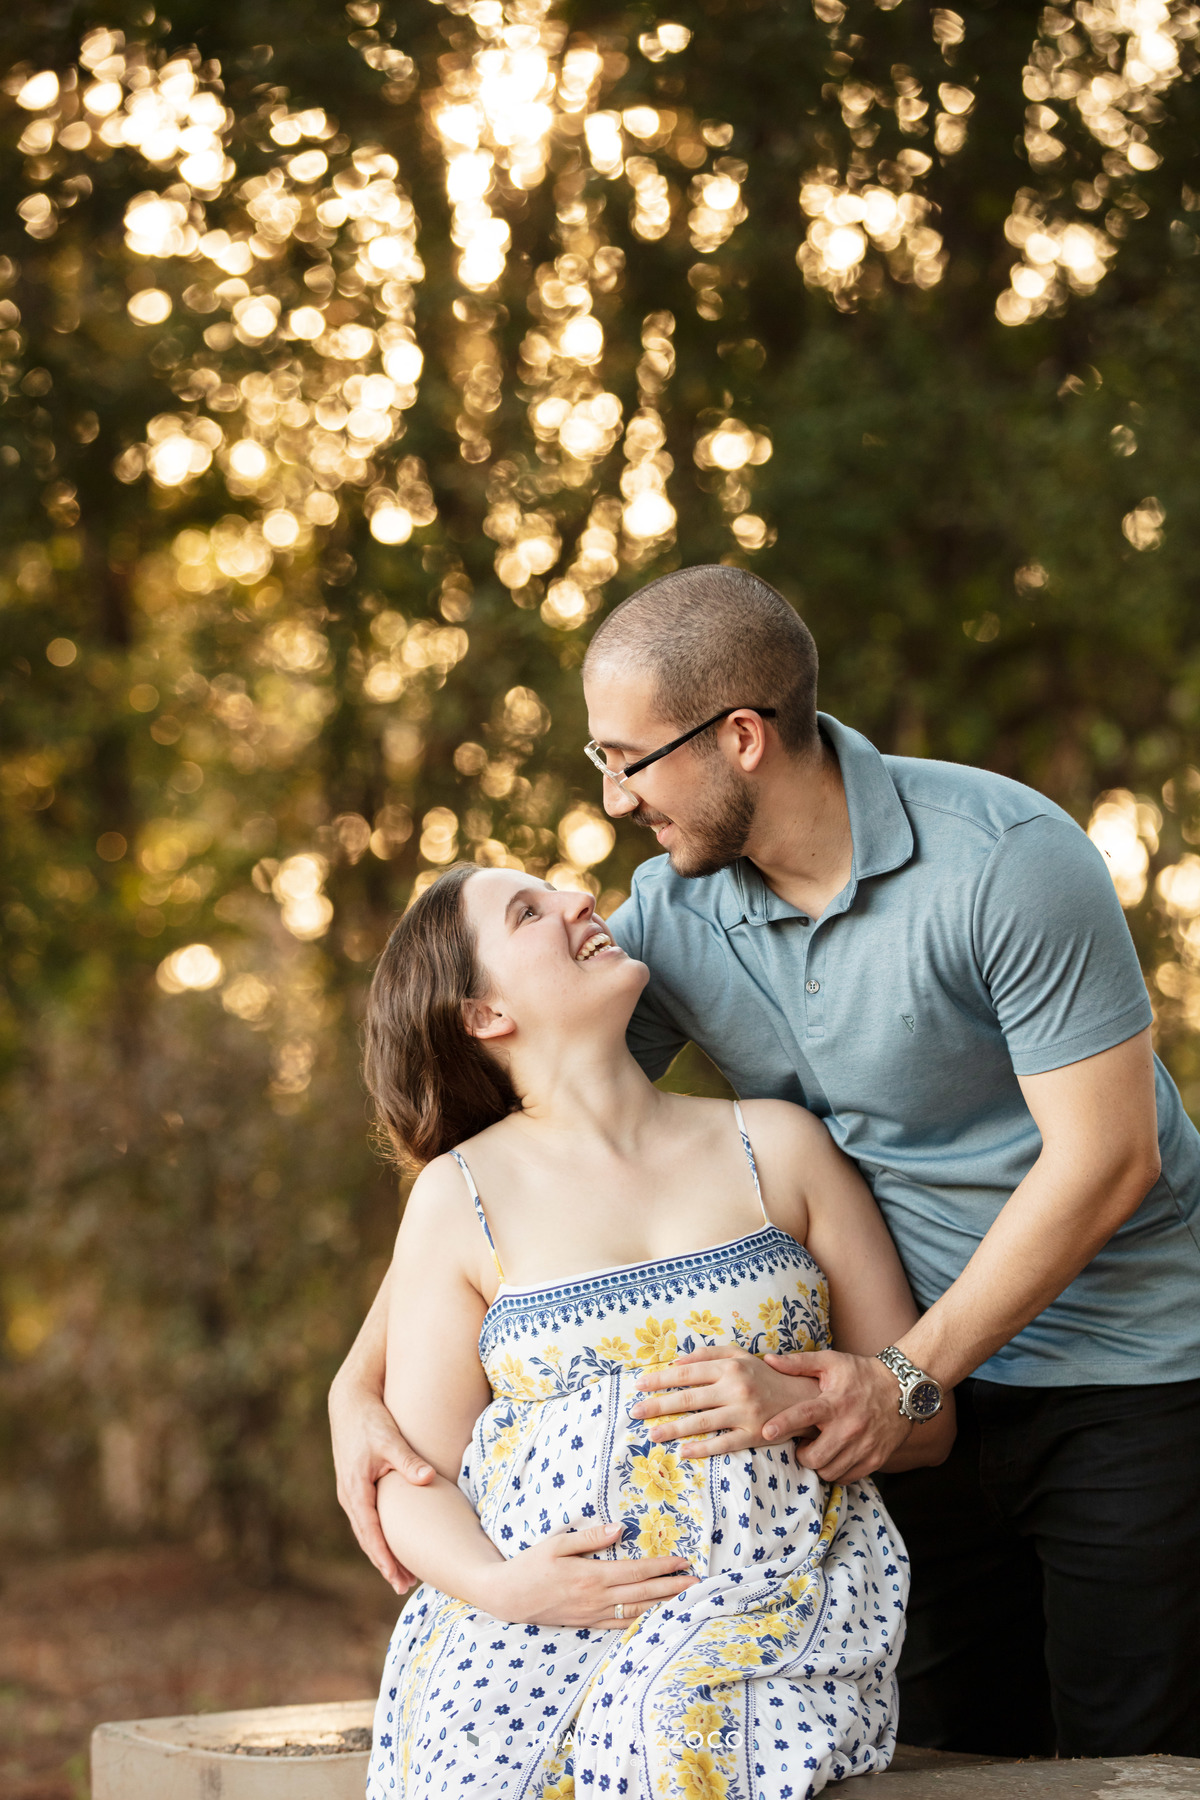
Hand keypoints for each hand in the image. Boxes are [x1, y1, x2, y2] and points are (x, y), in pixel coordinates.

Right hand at [329, 1370, 435, 1593]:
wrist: (349, 1400)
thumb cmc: (370, 1419)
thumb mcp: (390, 1438)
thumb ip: (408, 1460)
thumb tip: (427, 1479)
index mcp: (356, 1489)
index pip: (371, 1532)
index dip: (384, 1557)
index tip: (396, 1578)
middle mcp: (349, 1495)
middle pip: (367, 1538)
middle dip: (384, 1563)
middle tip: (403, 1586)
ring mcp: (350, 1492)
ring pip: (366, 1531)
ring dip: (381, 1552)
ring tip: (400, 1573)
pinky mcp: (355, 1485)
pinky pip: (367, 1518)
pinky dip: (378, 1535)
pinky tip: (391, 1542)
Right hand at [483, 1522, 698, 1628]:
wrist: (507, 1597)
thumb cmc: (530, 1565)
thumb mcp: (557, 1543)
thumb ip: (590, 1536)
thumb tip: (620, 1529)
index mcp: (591, 1576)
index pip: (635, 1571)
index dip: (661, 1567)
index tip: (682, 1561)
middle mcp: (596, 1599)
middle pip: (643, 1594)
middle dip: (672, 1588)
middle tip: (697, 1583)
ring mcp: (592, 1615)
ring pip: (636, 1613)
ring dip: (663, 1606)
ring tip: (685, 1601)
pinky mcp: (586, 1624)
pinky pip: (620, 1625)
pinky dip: (641, 1622)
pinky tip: (654, 1618)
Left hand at [629, 1341, 820, 1458]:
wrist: (803, 1398)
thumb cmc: (766, 1375)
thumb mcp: (740, 1355)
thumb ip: (708, 1354)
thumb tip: (676, 1362)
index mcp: (729, 1366)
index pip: (686, 1373)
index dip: (661, 1379)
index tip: (639, 1385)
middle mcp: (735, 1388)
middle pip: (689, 1398)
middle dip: (658, 1405)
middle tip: (635, 1412)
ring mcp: (744, 1414)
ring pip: (701, 1422)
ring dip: (674, 1429)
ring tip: (652, 1434)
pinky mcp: (753, 1435)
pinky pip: (723, 1444)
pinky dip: (702, 1449)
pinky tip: (683, 1452)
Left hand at [760, 1350, 911, 1481]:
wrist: (904, 1389)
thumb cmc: (862, 1373)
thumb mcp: (831, 1362)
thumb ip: (799, 1363)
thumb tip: (769, 1360)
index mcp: (835, 1402)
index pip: (805, 1415)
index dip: (784, 1424)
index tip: (766, 1431)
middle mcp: (849, 1427)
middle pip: (814, 1457)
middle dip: (801, 1454)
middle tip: (803, 1443)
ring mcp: (864, 1446)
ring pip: (829, 1472)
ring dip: (818, 1464)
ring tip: (819, 1450)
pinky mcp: (875, 1459)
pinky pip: (847, 1478)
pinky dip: (836, 1472)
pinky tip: (835, 1457)